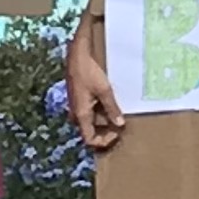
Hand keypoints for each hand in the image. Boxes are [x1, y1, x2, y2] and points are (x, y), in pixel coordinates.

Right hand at [67, 27, 125, 151]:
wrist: (77, 56)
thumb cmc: (89, 72)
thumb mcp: (104, 90)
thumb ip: (112, 109)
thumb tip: (120, 124)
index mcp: (81, 115)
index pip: (90, 140)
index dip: (103, 141)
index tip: (116, 133)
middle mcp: (77, 115)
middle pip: (91, 132)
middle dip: (106, 132)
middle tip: (121, 124)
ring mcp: (78, 108)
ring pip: (92, 123)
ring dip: (105, 121)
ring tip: (119, 113)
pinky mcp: (80, 100)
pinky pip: (91, 113)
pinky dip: (101, 112)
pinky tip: (112, 103)